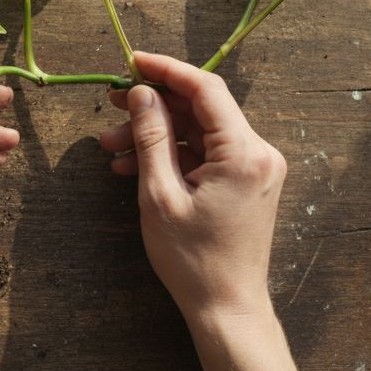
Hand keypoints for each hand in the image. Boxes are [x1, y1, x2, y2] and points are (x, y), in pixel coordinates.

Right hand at [101, 51, 285, 322]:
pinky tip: (134, 166)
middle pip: (201, 109)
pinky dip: (172, 155)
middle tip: (112, 104)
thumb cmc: (193, 260)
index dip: (166, 70)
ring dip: (156, 134)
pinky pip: (206, 154)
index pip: (206, 89)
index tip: (131, 62)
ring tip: (111, 147)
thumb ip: (152, 138)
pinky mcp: (247, 182)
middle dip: (153, 106)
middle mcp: (259, 153)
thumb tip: (142, 94)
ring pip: (199, 132)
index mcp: (244, 154)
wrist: (226, 308)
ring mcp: (256, 168)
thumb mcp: (160, 195)